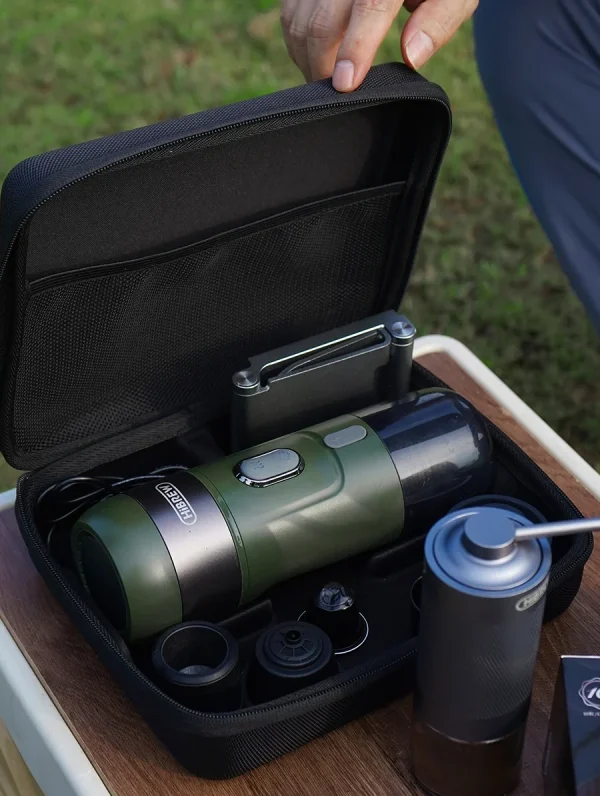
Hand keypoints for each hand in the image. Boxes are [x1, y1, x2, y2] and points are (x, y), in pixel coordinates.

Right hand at [281, 0, 477, 90]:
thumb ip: (439, 21)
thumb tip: (412, 56)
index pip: (369, 6)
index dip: (355, 48)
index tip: (346, 85)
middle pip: (322, 20)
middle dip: (324, 67)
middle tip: (339, 98)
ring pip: (298, 21)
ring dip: (309, 59)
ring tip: (330, 77)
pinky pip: (290, 15)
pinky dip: (300, 43)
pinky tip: (318, 57)